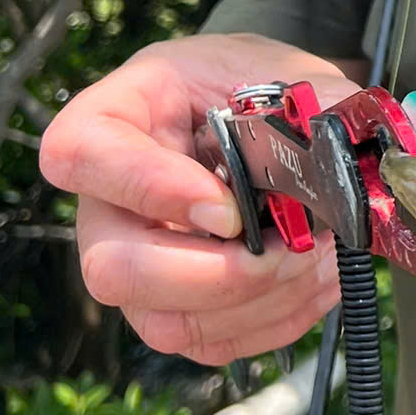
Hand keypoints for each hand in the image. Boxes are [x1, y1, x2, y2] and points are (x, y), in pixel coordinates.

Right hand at [40, 34, 363, 365]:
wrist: (272, 118)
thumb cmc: (256, 88)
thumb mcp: (279, 70)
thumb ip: (305, 106)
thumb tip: (336, 154)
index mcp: (112, 118)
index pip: (80, 155)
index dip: (150, 189)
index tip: (229, 207)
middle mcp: (106, 203)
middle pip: (112, 269)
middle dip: (217, 276)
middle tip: (287, 246)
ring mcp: (134, 266)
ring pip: (163, 323)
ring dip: (258, 302)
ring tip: (317, 255)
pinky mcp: (174, 309)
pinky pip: (210, 344)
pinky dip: (277, 320)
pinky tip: (318, 277)